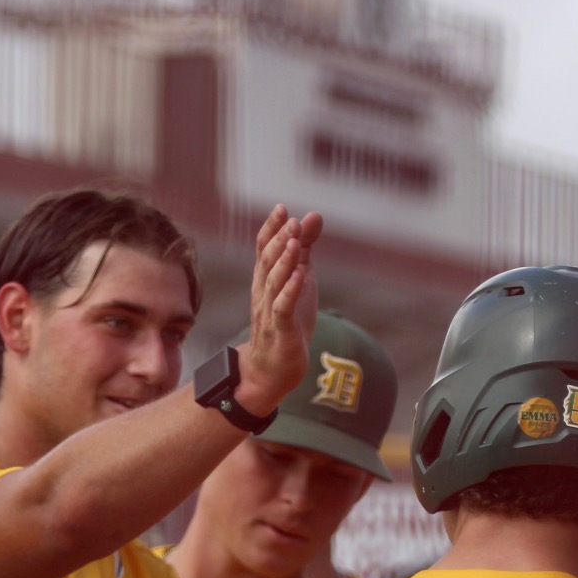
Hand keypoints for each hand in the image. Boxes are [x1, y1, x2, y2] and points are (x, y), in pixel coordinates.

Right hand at [237, 205, 322, 415]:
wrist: (272, 369)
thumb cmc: (286, 321)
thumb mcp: (299, 279)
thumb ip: (305, 248)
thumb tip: (313, 215)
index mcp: (266, 280)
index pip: (264, 249)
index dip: (271, 229)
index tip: (281, 208)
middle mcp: (263, 293)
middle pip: (267, 262)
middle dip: (279, 241)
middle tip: (292, 222)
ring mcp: (269, 312)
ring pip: (273, 283)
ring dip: (284, 262)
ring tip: (295, 242)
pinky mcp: (280, 332)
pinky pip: (282, 310)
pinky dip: (290, 292)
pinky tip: (299, 277)